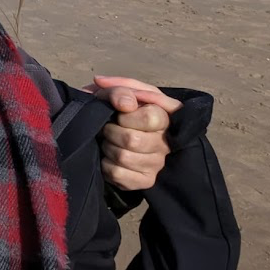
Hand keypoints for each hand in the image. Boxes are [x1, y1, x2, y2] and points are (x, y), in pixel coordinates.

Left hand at [84, 76, 181, 191]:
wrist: (103, 129)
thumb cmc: (114, 107)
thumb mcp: (117, 91)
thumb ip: (121, 89)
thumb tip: (125, 104)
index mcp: (165, 117)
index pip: (151, 118)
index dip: (127, 116)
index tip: (119, 113)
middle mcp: (166, 142)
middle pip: (133, 140)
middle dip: (111, 131)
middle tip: (108, 128)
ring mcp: (157, 163)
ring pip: (123, 157)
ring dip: (107, 147)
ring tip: (108, 141)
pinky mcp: (146, 180)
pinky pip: (118, 174)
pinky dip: (106, 164)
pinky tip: (109, 158)